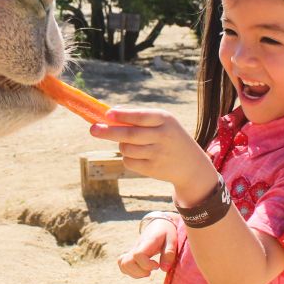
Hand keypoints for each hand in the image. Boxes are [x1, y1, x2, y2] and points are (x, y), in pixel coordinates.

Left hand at [90, 108, 217, 203]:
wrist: (191, 165)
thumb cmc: (169, 136)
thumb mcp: (162, 122)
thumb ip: (138, 116)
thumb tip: (109, 114)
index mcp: (165, 119)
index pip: (141, 116)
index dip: (123, 116)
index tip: (107, 114)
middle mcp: (162, 136)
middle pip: (130, 135)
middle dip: (108, 132)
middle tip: (93, 129)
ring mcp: (158, 154)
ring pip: (126, 148)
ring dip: (121, 145)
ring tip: (129, 142)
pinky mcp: (153, 169)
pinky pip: (129, 161)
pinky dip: (127, 157)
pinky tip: (137, 155)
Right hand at [118, 215, 177, 277]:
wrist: (158, 224)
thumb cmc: (166, 232)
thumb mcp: (172, 240)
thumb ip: (169, 253)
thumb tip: (163, 269)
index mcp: (146, 243)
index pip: (138, 255)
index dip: (146, 265)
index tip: (157, 265)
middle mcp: (136, 247)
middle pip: (126, 262)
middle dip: (139, 272)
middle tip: (152, 270)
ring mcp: (132, 250)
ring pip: (123, 265)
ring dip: (135, 273)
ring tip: (147, 271)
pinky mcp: (131, 254)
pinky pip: (123, 264)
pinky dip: (131, 272)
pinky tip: (143, 270)